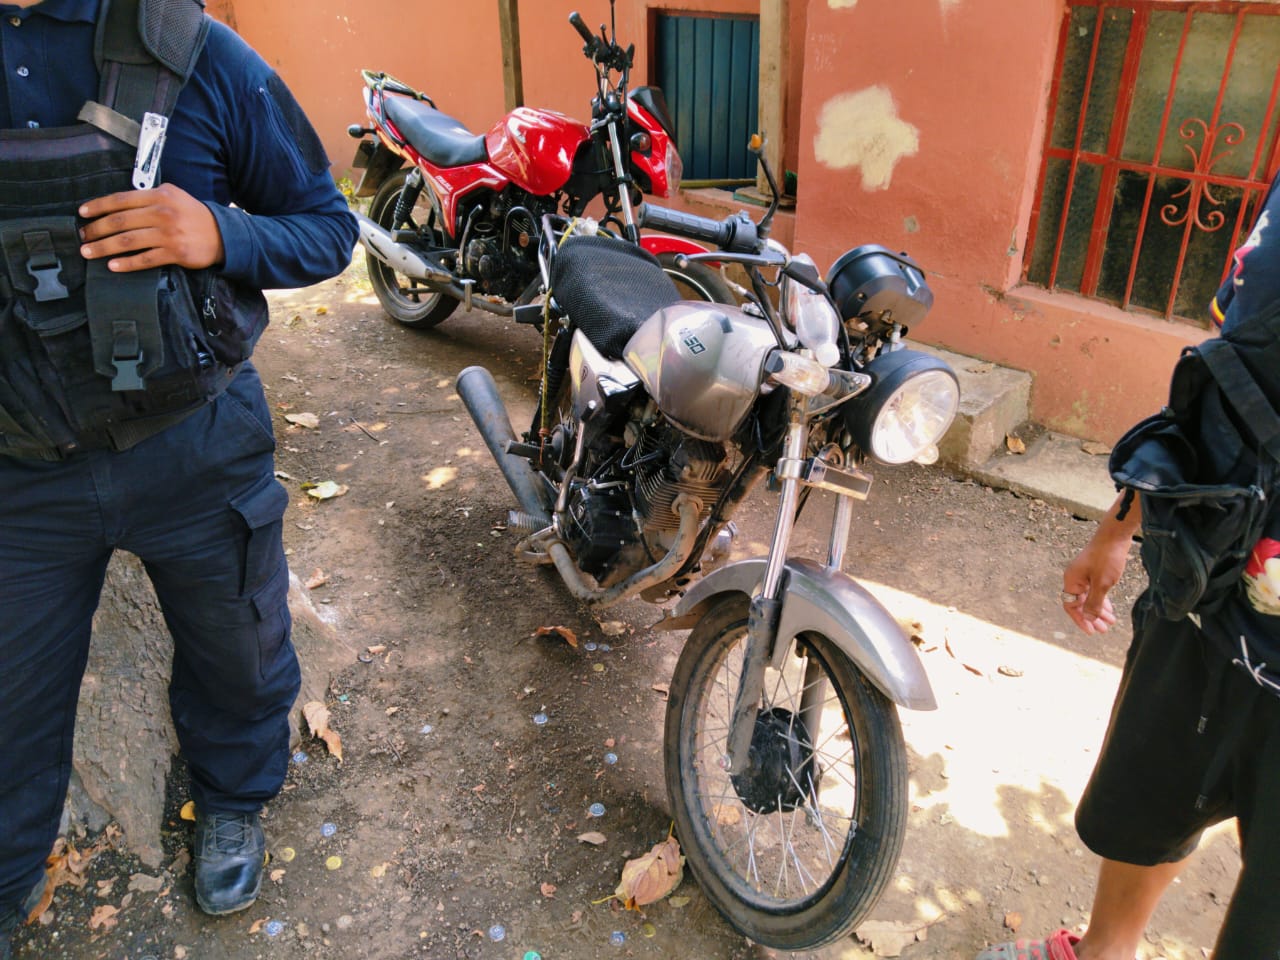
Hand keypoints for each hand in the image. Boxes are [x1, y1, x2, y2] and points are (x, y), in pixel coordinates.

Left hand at [79, 184, 224, 271]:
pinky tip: (113, 266)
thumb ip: (149, 197)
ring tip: (89, 252)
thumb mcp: (173, 196)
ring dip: (104, 247)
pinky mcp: (175, 253)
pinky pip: (145, 259)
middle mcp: (162, 213)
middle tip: (82, 236)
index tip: (82, 213)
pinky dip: (127, 263)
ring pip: (128, 241)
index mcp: (159, 196)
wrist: (222, 234)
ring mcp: (168, 234)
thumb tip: (119, 204)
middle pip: (120, 221)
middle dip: (96, 230)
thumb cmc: (193, 215)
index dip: (98, 206)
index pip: (120, 199)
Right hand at [1061, 494, 1139, 634]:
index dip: (1081, 620)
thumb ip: (1094, 603)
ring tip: (1110, 622)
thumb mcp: (1102, 584)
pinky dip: (1102, 600)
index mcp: (1071, 581)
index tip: (1092, 631)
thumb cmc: (1107, 557)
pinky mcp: (1093, 571)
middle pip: (1079, 603)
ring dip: (1098, 610)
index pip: (1071, 606)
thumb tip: (1088, 618)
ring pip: (1088, 597)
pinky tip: (1110, 608)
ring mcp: (1084, 575)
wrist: (1114, 536)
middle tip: (1103, 629)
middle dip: (1091, 617)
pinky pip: (1094, 590)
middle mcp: (1074, 578)